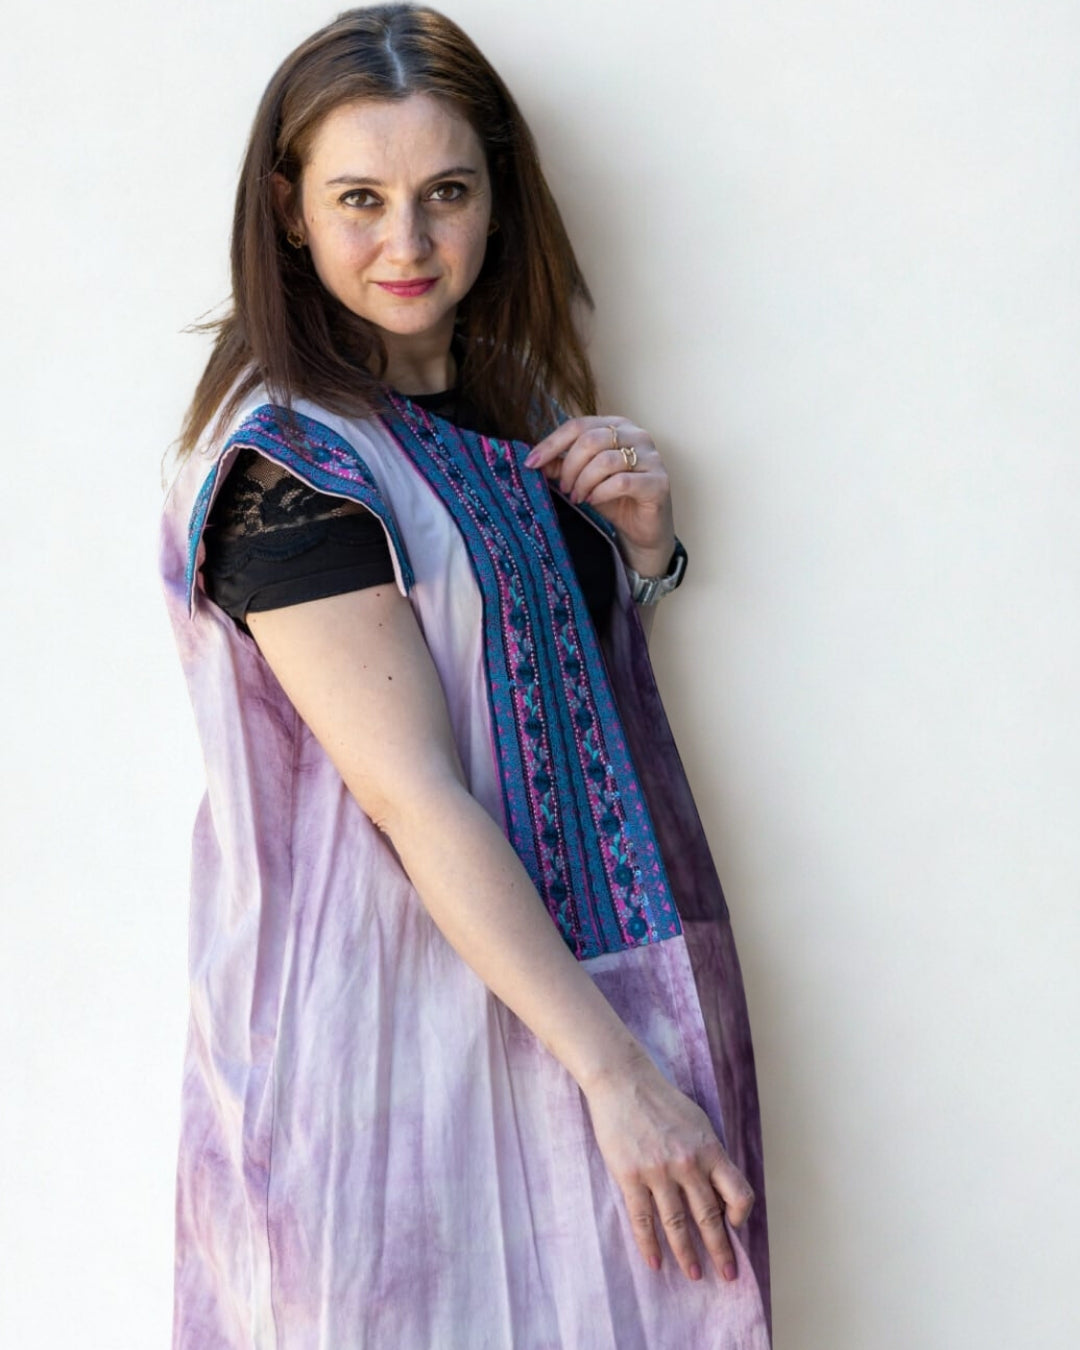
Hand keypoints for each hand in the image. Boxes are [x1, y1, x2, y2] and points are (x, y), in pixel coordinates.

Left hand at [525, 416, 674, 567]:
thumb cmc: (615, 498)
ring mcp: (651, 457)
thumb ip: (561, 466)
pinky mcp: (658, 481)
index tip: (531, 463)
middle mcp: (636, 435)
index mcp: (617, 426)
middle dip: (569, 467)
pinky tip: (594, 500)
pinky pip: (621, 482)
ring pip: (605, 461)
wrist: (643, 529)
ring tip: (579, 497)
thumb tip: (533, 459)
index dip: (551, 443)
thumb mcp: (582, 479)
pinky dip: (600, 492)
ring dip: (584, 482)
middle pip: (590, 440)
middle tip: (565, 488)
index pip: (578, 425)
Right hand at [583, 1056, 754, 1282]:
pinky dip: (649, 1243)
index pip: (738, 1192)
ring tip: (694, 1275)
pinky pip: (642, 1218)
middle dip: (720, 1250)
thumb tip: (718, 1193)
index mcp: (709, 1149)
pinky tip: (655, 1263)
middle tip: (728, 1276)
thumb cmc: (661, 1100)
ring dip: (687, 1254)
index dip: (741, 1215)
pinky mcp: (631, 1175)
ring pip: (677, 1223)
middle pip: (709, 1217)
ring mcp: (658, 1171)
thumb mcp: (697, 1122)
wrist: (623, 1080)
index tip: (735, 1227)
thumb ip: (709, 1156)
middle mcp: (688, 1163)